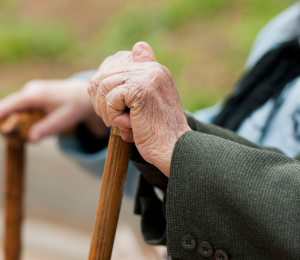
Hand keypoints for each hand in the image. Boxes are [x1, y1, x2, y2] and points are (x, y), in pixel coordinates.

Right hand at [0, 79, 107, 141]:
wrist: (82, 95)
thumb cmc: (74, 107)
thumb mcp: (64, 119)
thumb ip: (47, 128)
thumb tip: (31, 139)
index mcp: (35, 95)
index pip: (10, 105)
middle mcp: (29, 90)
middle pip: (8, 106)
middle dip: (5, 122)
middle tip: (10, 138)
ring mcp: (29, 90)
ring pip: (14, 107)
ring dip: (15, 121)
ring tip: (36, 129)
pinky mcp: (31, 94)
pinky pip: (20, 106)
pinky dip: (21, 117)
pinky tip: (34, 124)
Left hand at [88, 42, 190, 175]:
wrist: (173, 148)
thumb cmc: (159, 131)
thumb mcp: (149, 102)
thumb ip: (141, 79)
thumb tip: (138, 46)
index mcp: (154, 69)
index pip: (115, 62)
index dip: (105, 83)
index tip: (112, 103)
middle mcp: (152, 68)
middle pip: (104, 75)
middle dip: (101, 101)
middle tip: (111, 119)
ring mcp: (146, 77)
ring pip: (103, 86)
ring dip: (107, 110)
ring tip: (123, 123)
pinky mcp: (139, 89)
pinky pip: (110, 100)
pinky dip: (114, 117)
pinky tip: (130, 125)